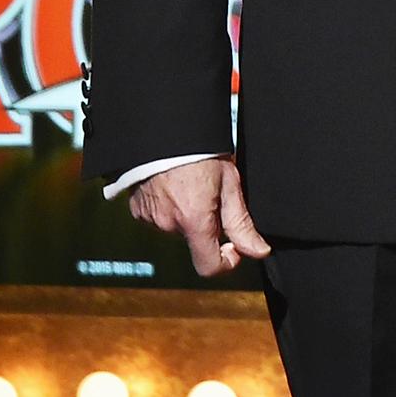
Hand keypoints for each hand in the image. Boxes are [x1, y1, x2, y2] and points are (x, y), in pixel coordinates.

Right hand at [127, 155, 269, 275]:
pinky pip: (159, 217)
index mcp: (194, 220)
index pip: (208, 267)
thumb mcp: (230, 183)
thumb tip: (259, 251)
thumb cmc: (200, 151)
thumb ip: (242, 223)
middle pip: (195, 239)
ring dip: (187, 213)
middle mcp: (168, 225)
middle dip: (206, 222)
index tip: (233, 246)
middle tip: (212, 191)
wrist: (164, 129)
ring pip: (177, 227)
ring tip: (191, 182)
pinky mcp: (137, 210)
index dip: (226, 262)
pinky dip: (168, 207)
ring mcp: (150, 218)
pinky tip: (173, 184)